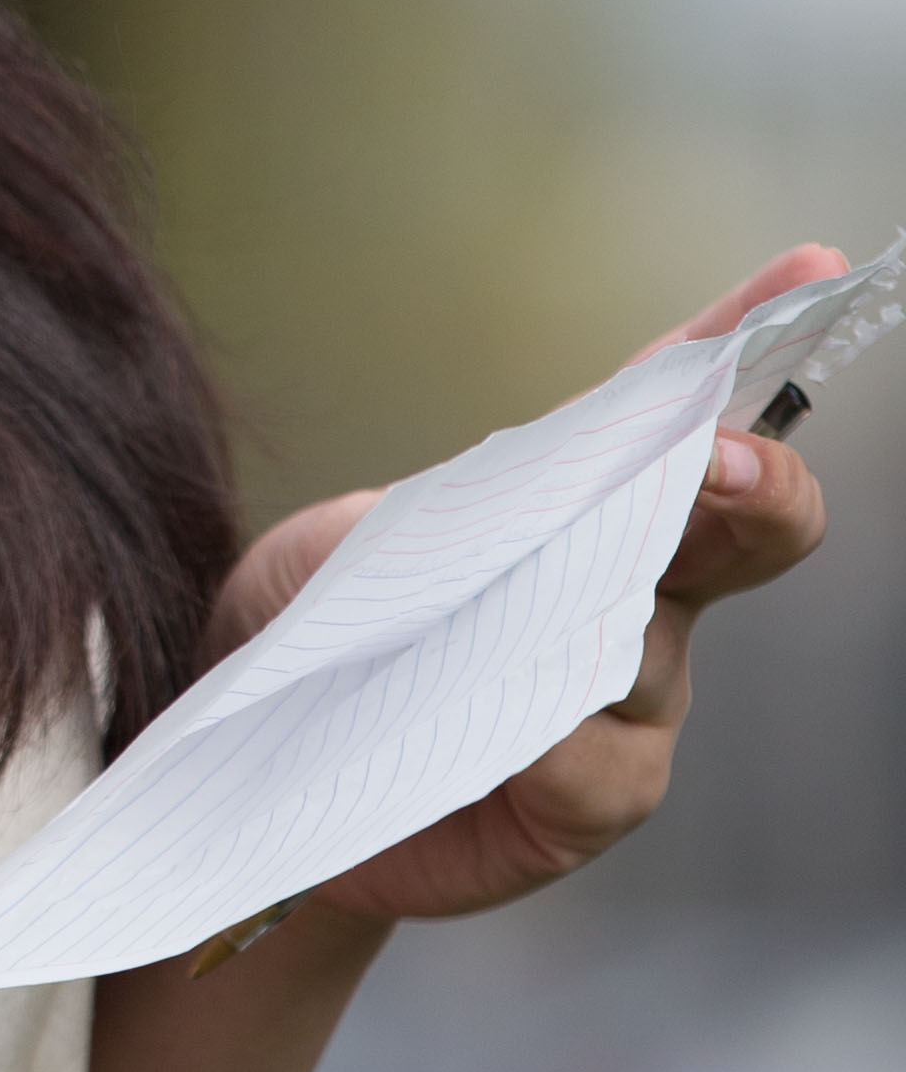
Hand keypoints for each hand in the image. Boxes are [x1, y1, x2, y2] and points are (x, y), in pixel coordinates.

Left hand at [208, 251, 836, 928]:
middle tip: (713, 461)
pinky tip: (500, 741)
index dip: (742, 339)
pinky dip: (552, 742)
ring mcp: (631, 698)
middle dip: (751, 482)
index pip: (670, 408)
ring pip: (658, 645)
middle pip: (750, 525)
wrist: (262, 763)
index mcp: (583, 502)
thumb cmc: (321, 636)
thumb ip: (446, 516)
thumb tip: (529, 511)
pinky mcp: (597, 796)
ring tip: (504, 623)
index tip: (809, 275)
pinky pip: (606, 763)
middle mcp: (634, 591)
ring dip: (590, 622)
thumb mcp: (352, 545)